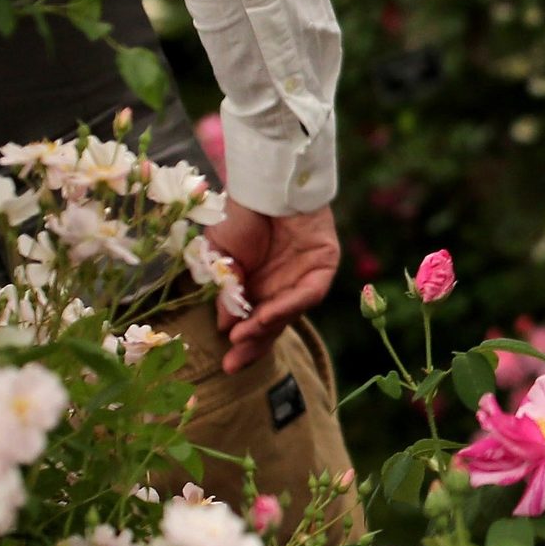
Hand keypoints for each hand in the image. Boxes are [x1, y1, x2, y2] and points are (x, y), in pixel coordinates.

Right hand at [201, 201, 340, 370]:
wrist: (262, 181)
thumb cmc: (239, 214)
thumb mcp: (221, 256)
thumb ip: (226, 289)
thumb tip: (225, 325)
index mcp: (258, 286)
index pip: (254, 323)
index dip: (242, 343)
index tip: (225, 364)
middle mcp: (283, 286)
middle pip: (273, 324)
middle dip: (253, 345)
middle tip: (234, 363)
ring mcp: (304, 277)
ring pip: (290, 312)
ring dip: (267, 326)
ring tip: (244, 336)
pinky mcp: (324, 265)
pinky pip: (309, 294)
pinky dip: (288, 306)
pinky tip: (266, 315)